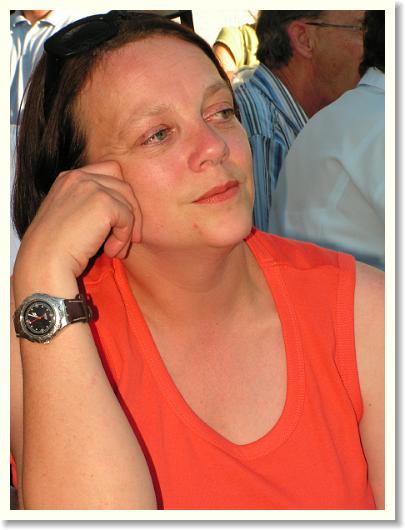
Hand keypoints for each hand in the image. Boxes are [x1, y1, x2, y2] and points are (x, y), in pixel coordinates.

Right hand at [14, 161, 141, 282]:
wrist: (44, 262)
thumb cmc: (56, 248)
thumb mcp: (71, 216)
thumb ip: (90, 204)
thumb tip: (125, 210)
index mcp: (69, 178)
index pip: (110, 171)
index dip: (121, 196)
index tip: (121, 220)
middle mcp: (80, 177)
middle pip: (124, 186)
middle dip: (132, 213)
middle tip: (132, 239)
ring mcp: (92, 187)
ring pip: (128, 205)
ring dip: (127, 231)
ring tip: (115, 251)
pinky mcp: (104, 204)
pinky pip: (128, 220)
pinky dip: (123, 239)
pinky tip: (110, 252)